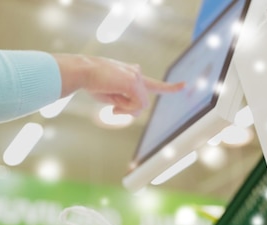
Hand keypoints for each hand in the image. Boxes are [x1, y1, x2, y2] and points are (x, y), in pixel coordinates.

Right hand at [54, 54, 183, 115]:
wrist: (82, 72)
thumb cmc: (92, 83)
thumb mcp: (111, 96)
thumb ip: (126, 102)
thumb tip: (138, 110)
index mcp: (131, 75)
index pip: (153, 84)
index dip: (169, 87)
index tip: (184, 85)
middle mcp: (136, 73)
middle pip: (142, 103)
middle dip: (128, 110)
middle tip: (113, 108)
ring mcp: (135, 76)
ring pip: (141, 105)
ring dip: (125, 109)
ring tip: (111, 98)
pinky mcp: (133, 82)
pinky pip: (137, 105)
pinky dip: (126, 108)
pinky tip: (114, 99)